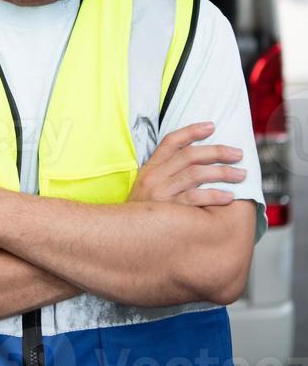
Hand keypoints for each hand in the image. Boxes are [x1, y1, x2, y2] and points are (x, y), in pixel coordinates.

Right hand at [128, 122, 245, 206]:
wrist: (124, 239)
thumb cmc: (143, 214)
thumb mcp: (146, 188)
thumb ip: (165, 174)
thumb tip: (195, 162)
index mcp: (150, 168)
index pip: (171, 142)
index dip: (192, 131)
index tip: (212, 126)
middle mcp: (155, 177)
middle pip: (190, 156)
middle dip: (217, 152)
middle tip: (237, 154)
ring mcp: (162, 194)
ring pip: (196, 174)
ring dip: (222, 172)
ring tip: (240, 174)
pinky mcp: (169, 212)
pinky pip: (196, 199)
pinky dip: (215, 196)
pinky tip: (229, 196)